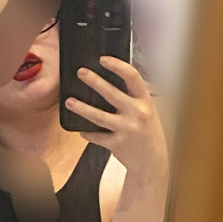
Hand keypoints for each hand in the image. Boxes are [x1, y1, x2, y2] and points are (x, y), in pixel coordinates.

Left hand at [64, 56, 168, 183]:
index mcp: (145, 101)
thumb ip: (133, 98)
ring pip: (98, 116)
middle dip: (94, 81)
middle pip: (111, 93)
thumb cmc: (147, 133)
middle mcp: (137, 113)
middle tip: (81, 72)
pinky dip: (87, 133)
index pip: (132, 77)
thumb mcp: (147, 111)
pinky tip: (81, 130)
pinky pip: (96, 136)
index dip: (117, 65)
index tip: (103, 59)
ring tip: (69, 101)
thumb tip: (107, 83)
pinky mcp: (117, 144)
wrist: (153, 162)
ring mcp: (127, 129)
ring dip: (81, 108)